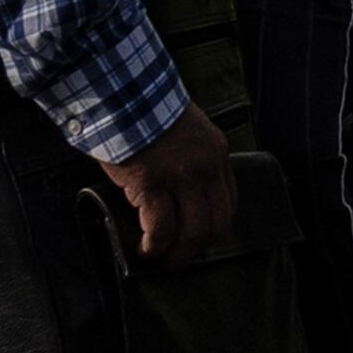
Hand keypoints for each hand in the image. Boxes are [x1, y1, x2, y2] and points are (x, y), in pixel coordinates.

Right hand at [100, 103, 234, 267]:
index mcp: (216, 154)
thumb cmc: (146, 111)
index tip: (199, 238)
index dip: (214, 226)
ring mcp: (181, 177)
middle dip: (198, 246)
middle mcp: (206, 168)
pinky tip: (144, 249)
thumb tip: (180, 193)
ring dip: (177, 252)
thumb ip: (190, 160)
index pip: (228, 202)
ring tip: (160, 258)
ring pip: (192, 231)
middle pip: (215, 222)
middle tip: (180, 257)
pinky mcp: (152, 185)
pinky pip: (160, 228)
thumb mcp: (185, 133)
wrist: (124, 95)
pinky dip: (154, 245)